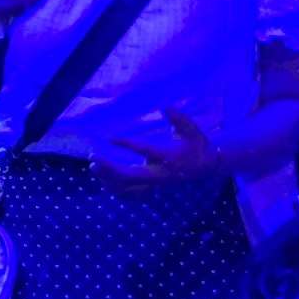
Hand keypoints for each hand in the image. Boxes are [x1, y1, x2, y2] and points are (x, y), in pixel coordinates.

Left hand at [103, 104, 224, 189]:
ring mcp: (155, 184)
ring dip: (108, 179)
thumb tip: (166, 104)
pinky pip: (129, 194)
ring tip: (93, 165)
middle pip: (132, 175)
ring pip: (128, 188)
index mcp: (170, 157)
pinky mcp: (151, 189)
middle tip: (94, 157)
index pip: (146, 150)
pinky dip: (114, 187)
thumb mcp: (192, 129)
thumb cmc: (195, 143)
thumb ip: (180, 119)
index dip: (128, 143)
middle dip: (111, 168)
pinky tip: (101, 177)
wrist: (205, 167)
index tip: (110, 137)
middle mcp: (161, 174)